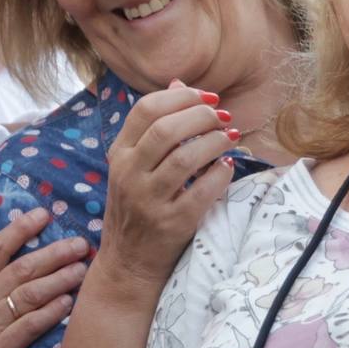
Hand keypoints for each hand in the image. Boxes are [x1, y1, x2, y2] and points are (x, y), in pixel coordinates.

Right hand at [0, 207, 88, 347]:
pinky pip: (27, 327)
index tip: (43, 214)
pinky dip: (50, 313)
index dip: (20, 228)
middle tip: (80, 243)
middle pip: (20, 267)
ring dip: (58, 279)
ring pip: (28, 294)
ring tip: (82, 270)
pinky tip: (68, 303)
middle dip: (53, 252)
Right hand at [95, 84, 243, 290]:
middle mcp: (129, 175)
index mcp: (119, 154)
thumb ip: (154, 127)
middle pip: (166, 129)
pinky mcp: (171, 224)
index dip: (182, 97)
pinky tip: (227, 167)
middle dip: (201, 116)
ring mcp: (148, 201)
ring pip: (186, 158)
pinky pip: (203, 192)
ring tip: (229, 138)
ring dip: (214, 142)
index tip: (208, 97)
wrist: (128, 263)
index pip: (146, 109)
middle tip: (223, 116)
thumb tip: (180, 84)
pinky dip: (220, 176)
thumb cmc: (136, 207)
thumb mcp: (134, 165)